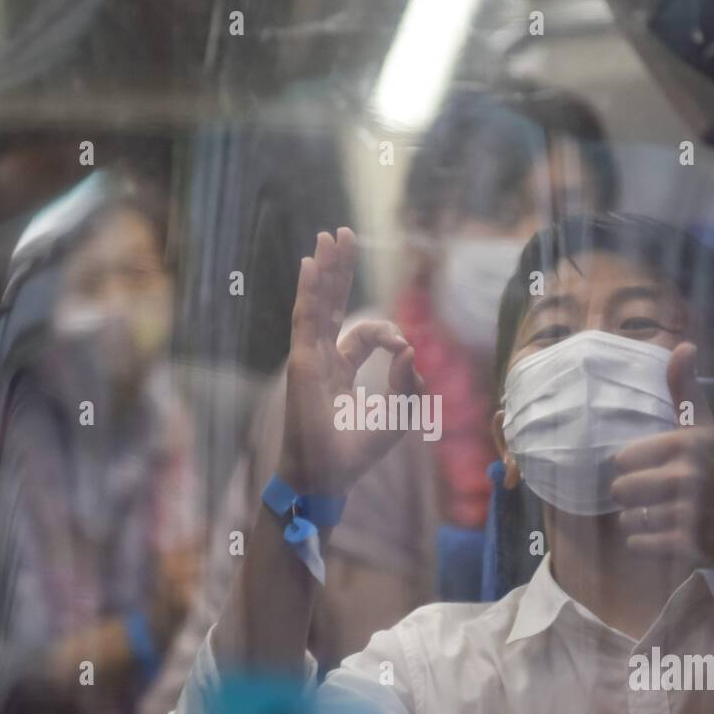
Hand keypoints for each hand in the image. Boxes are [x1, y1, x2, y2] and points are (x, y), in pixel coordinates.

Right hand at [278, 228, 423, 495]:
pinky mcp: (301, 363)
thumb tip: (411, 349)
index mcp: (340, 371)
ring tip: (330, 236)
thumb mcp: (395, 417)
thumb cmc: (354, 455)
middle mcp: (322, 359)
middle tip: (343, 235)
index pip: (365, 334)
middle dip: (339, 270)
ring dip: (324, 269)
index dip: (388, 333)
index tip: (403, 349)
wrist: (326, 478)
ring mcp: (308, 359)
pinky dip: (308, 291)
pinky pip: (304, 319)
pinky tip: (311, 264)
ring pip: (316, 303)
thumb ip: (407, 384)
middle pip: (331, 304)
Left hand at [610, 342, 713, 601]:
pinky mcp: (685, 547)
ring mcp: (688, 515)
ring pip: (627, 519)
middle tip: (658, 495)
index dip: (633, 465)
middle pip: (620, 490)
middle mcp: (689, 478)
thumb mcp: (704, 428)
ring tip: (663, 515)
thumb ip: (685, 389)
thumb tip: (683, 345)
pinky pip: (638, 545)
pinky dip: (645, 545)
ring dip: (638, 520)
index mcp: (688, 445)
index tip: (658, 467)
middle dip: (632, 496)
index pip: (622, 458)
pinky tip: (665, 537)